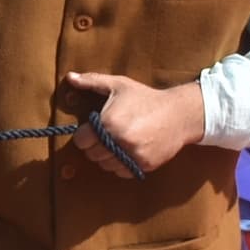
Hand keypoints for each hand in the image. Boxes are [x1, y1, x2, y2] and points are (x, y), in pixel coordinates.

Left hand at [63, 71, 203, 176]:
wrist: (179, 114)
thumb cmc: (146, 98)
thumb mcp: (119, 85)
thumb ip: (92, 81)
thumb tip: (70, 77)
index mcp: (109, 123)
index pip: (80, 141)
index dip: (84, 135)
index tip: (93, 129)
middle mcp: (120, 141)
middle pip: (91, 155)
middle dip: (95, 145)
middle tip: (106, 135)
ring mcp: (133, 155)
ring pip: (105, 165)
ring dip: (107, 157)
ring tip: (117, 143)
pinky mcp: (144, 165)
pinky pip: (121, 172)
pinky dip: (121, 165)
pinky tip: (128, 151)